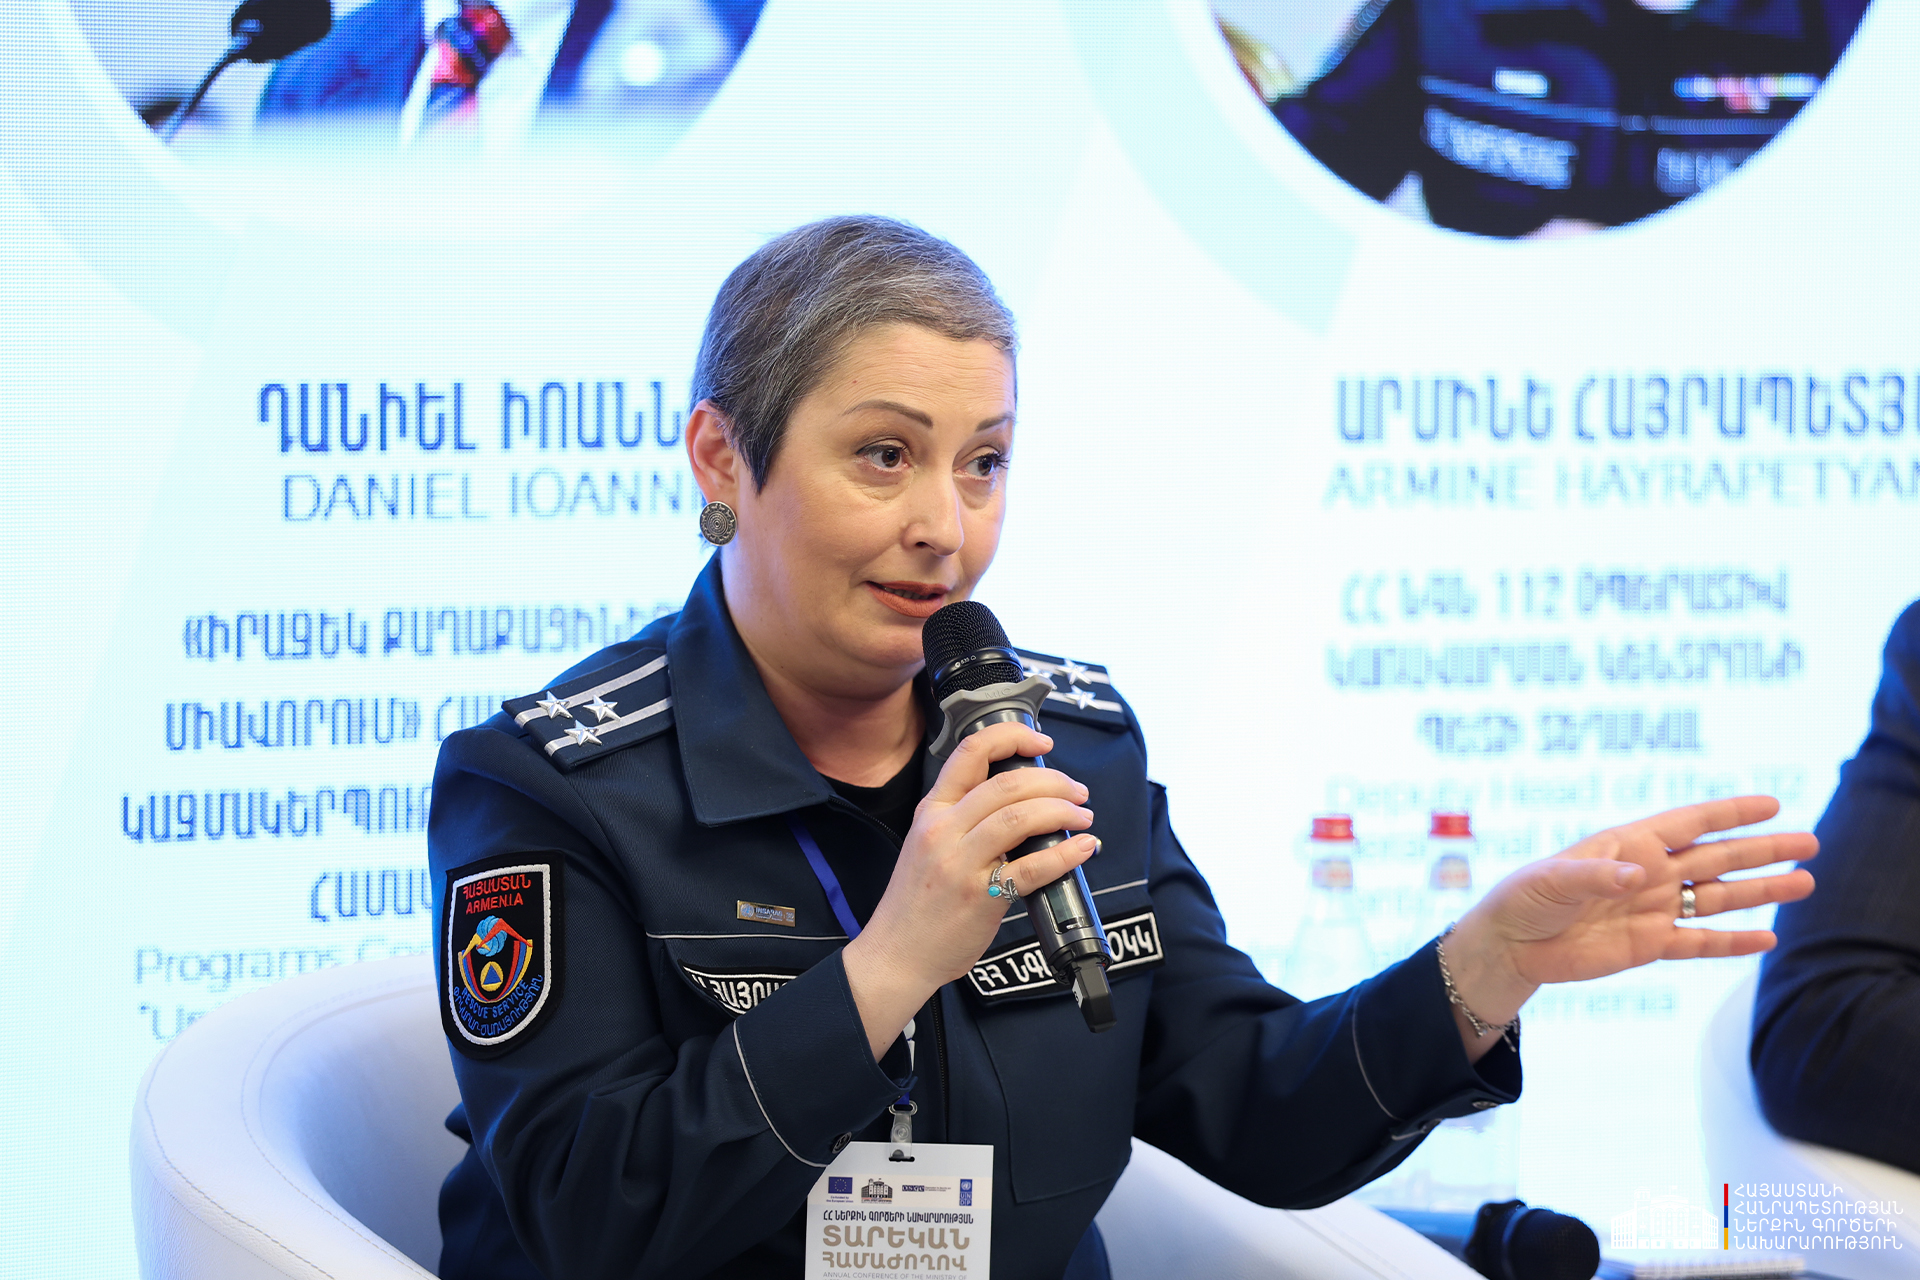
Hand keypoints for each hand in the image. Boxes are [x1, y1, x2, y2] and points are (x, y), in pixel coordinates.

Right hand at [842, 722, 1098, 1057]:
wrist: (897, 953)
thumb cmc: (917, 902)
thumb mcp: (927, 844)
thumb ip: (963, 818)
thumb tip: (1020, 798)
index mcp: (932, 811)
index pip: (970, 752)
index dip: (1012, 737)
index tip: (1041, 741)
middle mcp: (943, 830)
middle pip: (1007, 783)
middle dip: (1053, 781)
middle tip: (1076, 792)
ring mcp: (960, 863)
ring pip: (1021, 817)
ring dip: (1063, 812)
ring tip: (1082, 818)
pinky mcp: (981, 897)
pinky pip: (1033, 867)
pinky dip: (1065, 854)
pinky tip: (1082, 849)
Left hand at [1442, 796, 1816, 1057]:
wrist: (1512, 944)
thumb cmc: (1526, 898)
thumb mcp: (1553, 880)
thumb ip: (1596, 876)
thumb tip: (1638, 876)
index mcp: (1629, 845)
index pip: (1690, 823)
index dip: (1730, 813)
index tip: (1772, 804)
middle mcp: (1650, 874)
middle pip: (1718, 858)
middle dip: (1763, 850)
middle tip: (1810, 842)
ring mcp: (1654, 909)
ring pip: (1719, 898)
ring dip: (1761, 892)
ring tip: (1805, 883)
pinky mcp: (1649, 945)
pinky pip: (1700, 943)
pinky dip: (1733, 942)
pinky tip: (1768, 937)